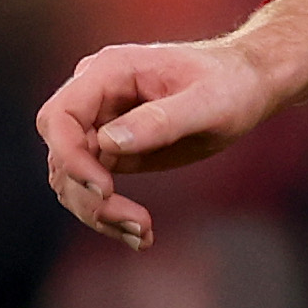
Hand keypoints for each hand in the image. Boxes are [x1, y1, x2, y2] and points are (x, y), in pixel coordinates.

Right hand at [34, 0, 307, 250]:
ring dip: (99, 213)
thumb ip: (160, 120)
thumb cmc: (232, 83)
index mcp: (109, 71)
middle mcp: (95, 97)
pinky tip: (142, 236)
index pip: (59, 117)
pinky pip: (93, 189)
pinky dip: (110, 215)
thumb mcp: (208, 101)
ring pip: (72, 179)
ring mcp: (100, 125)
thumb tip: (107, 144)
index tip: (104, 188)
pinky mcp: (111, 152)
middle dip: (89, 195)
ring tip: (142, 234)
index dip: (70, 156)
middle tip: (134, 222)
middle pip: (61, 155)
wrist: (249, 85)